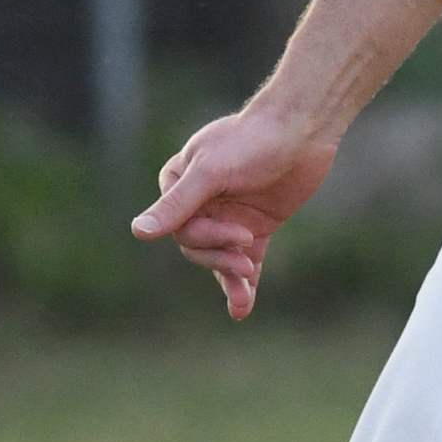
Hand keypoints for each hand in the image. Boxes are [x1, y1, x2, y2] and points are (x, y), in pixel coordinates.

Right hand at [131, 100, 341, 320]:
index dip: (206, 238)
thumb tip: (138, 233)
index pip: (178, 227)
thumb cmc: (252, 141)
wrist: (304, 131)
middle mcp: (199, 201)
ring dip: (231, 276)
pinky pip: (244, 263)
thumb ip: (176, 205)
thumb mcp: (210, 172)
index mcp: (178, 182)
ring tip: (245, 292)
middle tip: (248, 254)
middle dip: (221, 255)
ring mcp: (227, 215)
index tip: (241, 234)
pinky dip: (244, 285)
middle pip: (196, 246)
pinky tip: (241, 310)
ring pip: (218, 258)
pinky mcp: (255, 227)